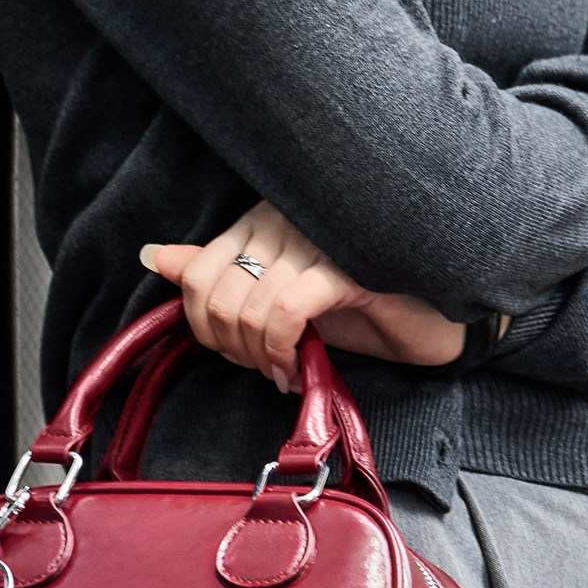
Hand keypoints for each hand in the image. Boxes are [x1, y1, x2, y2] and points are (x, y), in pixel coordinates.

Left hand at [141, 200, 467, 390]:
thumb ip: (217, 273)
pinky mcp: (346, 267)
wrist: (434, 317)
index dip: (203, 325)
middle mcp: (285, 218)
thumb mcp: (276, 292)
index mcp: (261, 217)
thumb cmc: (358, 303)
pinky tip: (297, 368)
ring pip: (248, 309)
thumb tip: (154, 256)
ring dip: (259, 357)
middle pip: (216, 295)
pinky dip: (282, 351)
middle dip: (230, 347)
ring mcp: (316, 239)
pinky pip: (285, 313)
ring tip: (282, 370)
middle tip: (261, 366)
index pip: (197, 272)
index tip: (235, 350)